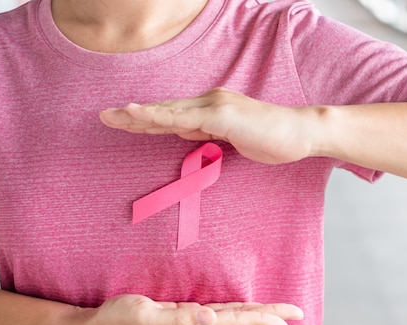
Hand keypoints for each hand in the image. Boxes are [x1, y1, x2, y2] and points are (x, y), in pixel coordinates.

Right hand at [77, 294, 303, 324]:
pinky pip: (219, 314)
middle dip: (269, 317)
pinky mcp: (184, 317)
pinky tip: (243, 310)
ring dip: (256, 315)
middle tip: (296, 313)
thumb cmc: (119, 320)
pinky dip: (237, 312)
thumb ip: (179, 317)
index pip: (236, 323)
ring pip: (232, 318)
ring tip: (277, 312)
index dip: (263, 319)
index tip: (288, 319)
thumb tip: (211, 317)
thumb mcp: (146, 315)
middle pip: (241, 321)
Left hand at [99, 88, 321, 164]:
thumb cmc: (272, 139)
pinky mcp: (221, 115)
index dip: (147, 119)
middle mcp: (209, 103)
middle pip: (164, 109)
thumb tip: (181, 132)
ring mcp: (214, 106)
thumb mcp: (232, 139)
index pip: (173, 115)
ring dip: (137, 115)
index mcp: (211, 110)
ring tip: (111, 117)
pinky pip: (182, 117)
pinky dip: (156, 116)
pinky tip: (136, 114)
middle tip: (105, 117)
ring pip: (168, 111)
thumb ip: (207, 133)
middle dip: (133, 116)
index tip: (124, 122)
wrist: (301, 133)